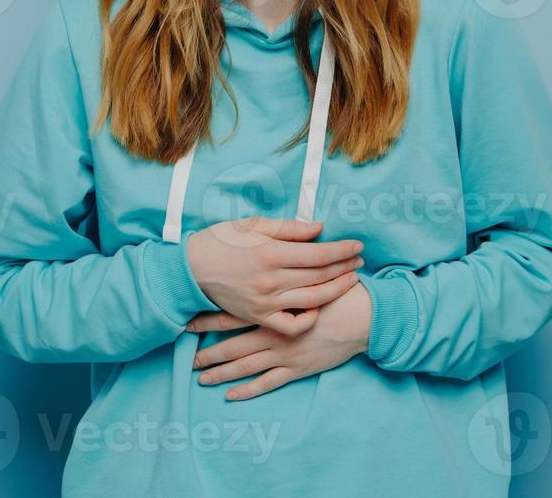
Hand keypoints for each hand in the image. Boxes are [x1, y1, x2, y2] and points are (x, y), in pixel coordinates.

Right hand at [185, 217, 363, 335]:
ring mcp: (265, 302)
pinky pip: (291, 326)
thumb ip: (289, 228)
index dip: (342, 250)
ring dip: (336, 290)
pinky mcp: (258, 317)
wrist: (191, 269)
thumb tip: (320, 228)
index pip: (318, 254)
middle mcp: (271, 280)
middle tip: (360, 260)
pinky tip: (319, 307)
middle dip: (344, 267)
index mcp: (270, 252)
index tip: (357, 246)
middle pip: (319, 276)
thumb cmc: (222, 241)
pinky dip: (308, 319)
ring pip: (312, 300)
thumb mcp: (254, 225)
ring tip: (351, 280)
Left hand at [188, 280, 372, 399]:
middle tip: (189, 358)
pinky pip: (267, 383)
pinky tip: (230, 395)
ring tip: (201, 378)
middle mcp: (273, 333)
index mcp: (273, 308)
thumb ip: (287, 263)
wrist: (361, 317)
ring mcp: (284, 354)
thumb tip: (265, 258)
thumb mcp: (309, 270)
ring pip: (245, 367)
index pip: (234, 316)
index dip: (210, 321)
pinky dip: (247, 390)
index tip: (189, 324)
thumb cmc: (337, 291)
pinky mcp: (296, 370)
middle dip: (210, 352)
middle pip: (234, 345)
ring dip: (222, 373)